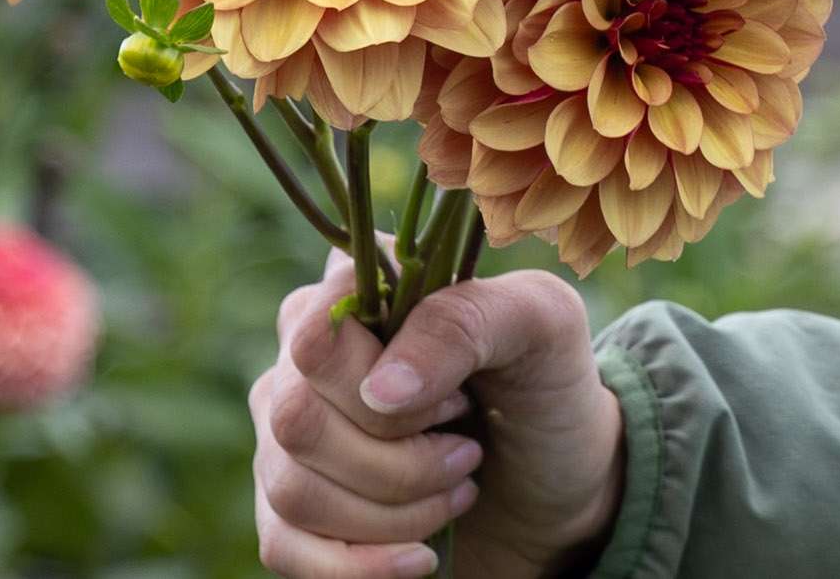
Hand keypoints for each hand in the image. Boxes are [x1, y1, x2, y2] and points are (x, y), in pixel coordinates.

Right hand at [249, 250, 624, 578]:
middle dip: (397, 460)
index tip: (459, 398)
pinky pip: (282, 545)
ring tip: (457, 492)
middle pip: (297, 416)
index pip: (316, 326)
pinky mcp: (293, 506)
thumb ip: (462, 322)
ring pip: (290, 486)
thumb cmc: (547, 384)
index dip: (381, 377)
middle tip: (467, 454)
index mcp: (355, 288)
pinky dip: (357, 566)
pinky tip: (419, 557)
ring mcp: (289, 431)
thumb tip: (381, 389)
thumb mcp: (540, 325)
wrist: (557, 484)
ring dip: (390, 512)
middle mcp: (305, 353)